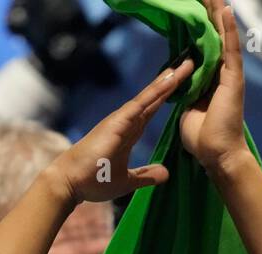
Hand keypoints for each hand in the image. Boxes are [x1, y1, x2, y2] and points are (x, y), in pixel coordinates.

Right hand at [45, 57, 194, 204]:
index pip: (152, 111)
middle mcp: (127, 122)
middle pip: (154, 98)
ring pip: (150, 96)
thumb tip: (165, 174)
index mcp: (129, 133)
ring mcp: (122, 120)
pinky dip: (155, 91)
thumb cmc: (94, 181)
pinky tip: (170, 79)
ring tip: (185, 64)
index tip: (184, 84)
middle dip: (172, 82)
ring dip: (167, 81)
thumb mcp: (127, 181)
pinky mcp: (118, 122)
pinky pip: (141, 104)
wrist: (71, 182)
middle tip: (190, 64)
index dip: (167, 97)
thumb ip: (146, 175)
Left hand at [180, 0, 249, 173]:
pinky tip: (225, 10)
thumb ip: (186, 91)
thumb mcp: (187, 108)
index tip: (192, 9)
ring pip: (224, 37)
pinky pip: (230, 49)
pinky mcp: (233, 79)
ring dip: (219, 14)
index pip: (203, 47)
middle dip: (209, 15)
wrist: (216, 154)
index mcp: (209, 79)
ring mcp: (229, 75)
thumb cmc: (201, 138)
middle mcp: (221, 74)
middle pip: (215, 37)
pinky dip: (228, 29)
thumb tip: (177, 82)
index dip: (198, 28)